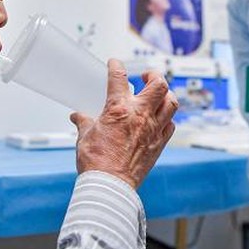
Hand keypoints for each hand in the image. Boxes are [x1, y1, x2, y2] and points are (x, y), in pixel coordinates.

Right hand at [70, 59, 177, 188]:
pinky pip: (171, 125)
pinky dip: (167, 118)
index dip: (117, 65)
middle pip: (158, 84)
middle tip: (146, 76)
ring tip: (158, 94)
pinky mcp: (159, 143)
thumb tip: (77, 117)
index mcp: (118, 109)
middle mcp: (139, 115)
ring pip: (171, 102)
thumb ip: (84, 123)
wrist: (110, 185)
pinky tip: (160, 119)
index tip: (115, 63)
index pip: (119, 77)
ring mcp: (153, 129)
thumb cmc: (96, 162)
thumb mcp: (85, 137)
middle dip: (154, 75)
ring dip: (166, 94)